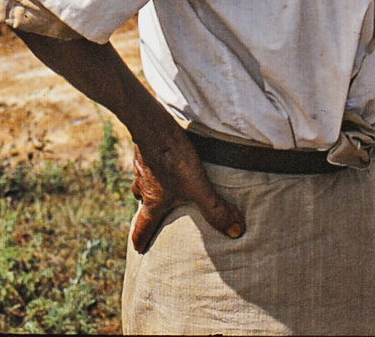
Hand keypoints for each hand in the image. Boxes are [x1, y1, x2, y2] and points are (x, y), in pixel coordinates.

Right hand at [130, 134, 244, 252]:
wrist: (154, 125)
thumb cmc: (174, 159)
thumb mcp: (198, 187)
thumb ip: (215, 209)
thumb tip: (236, 232)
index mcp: (153, 202)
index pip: (142, 228)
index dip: (140, 240)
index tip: (138, 250)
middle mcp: (143, 187)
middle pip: (141, 204)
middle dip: (146, 212)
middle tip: (151, 216)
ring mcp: (141, 168)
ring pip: (142, 184)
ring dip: (149, 188)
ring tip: (160, 187)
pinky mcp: (145, 149)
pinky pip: (146, 164)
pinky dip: (153, 167)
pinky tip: (164, 161)